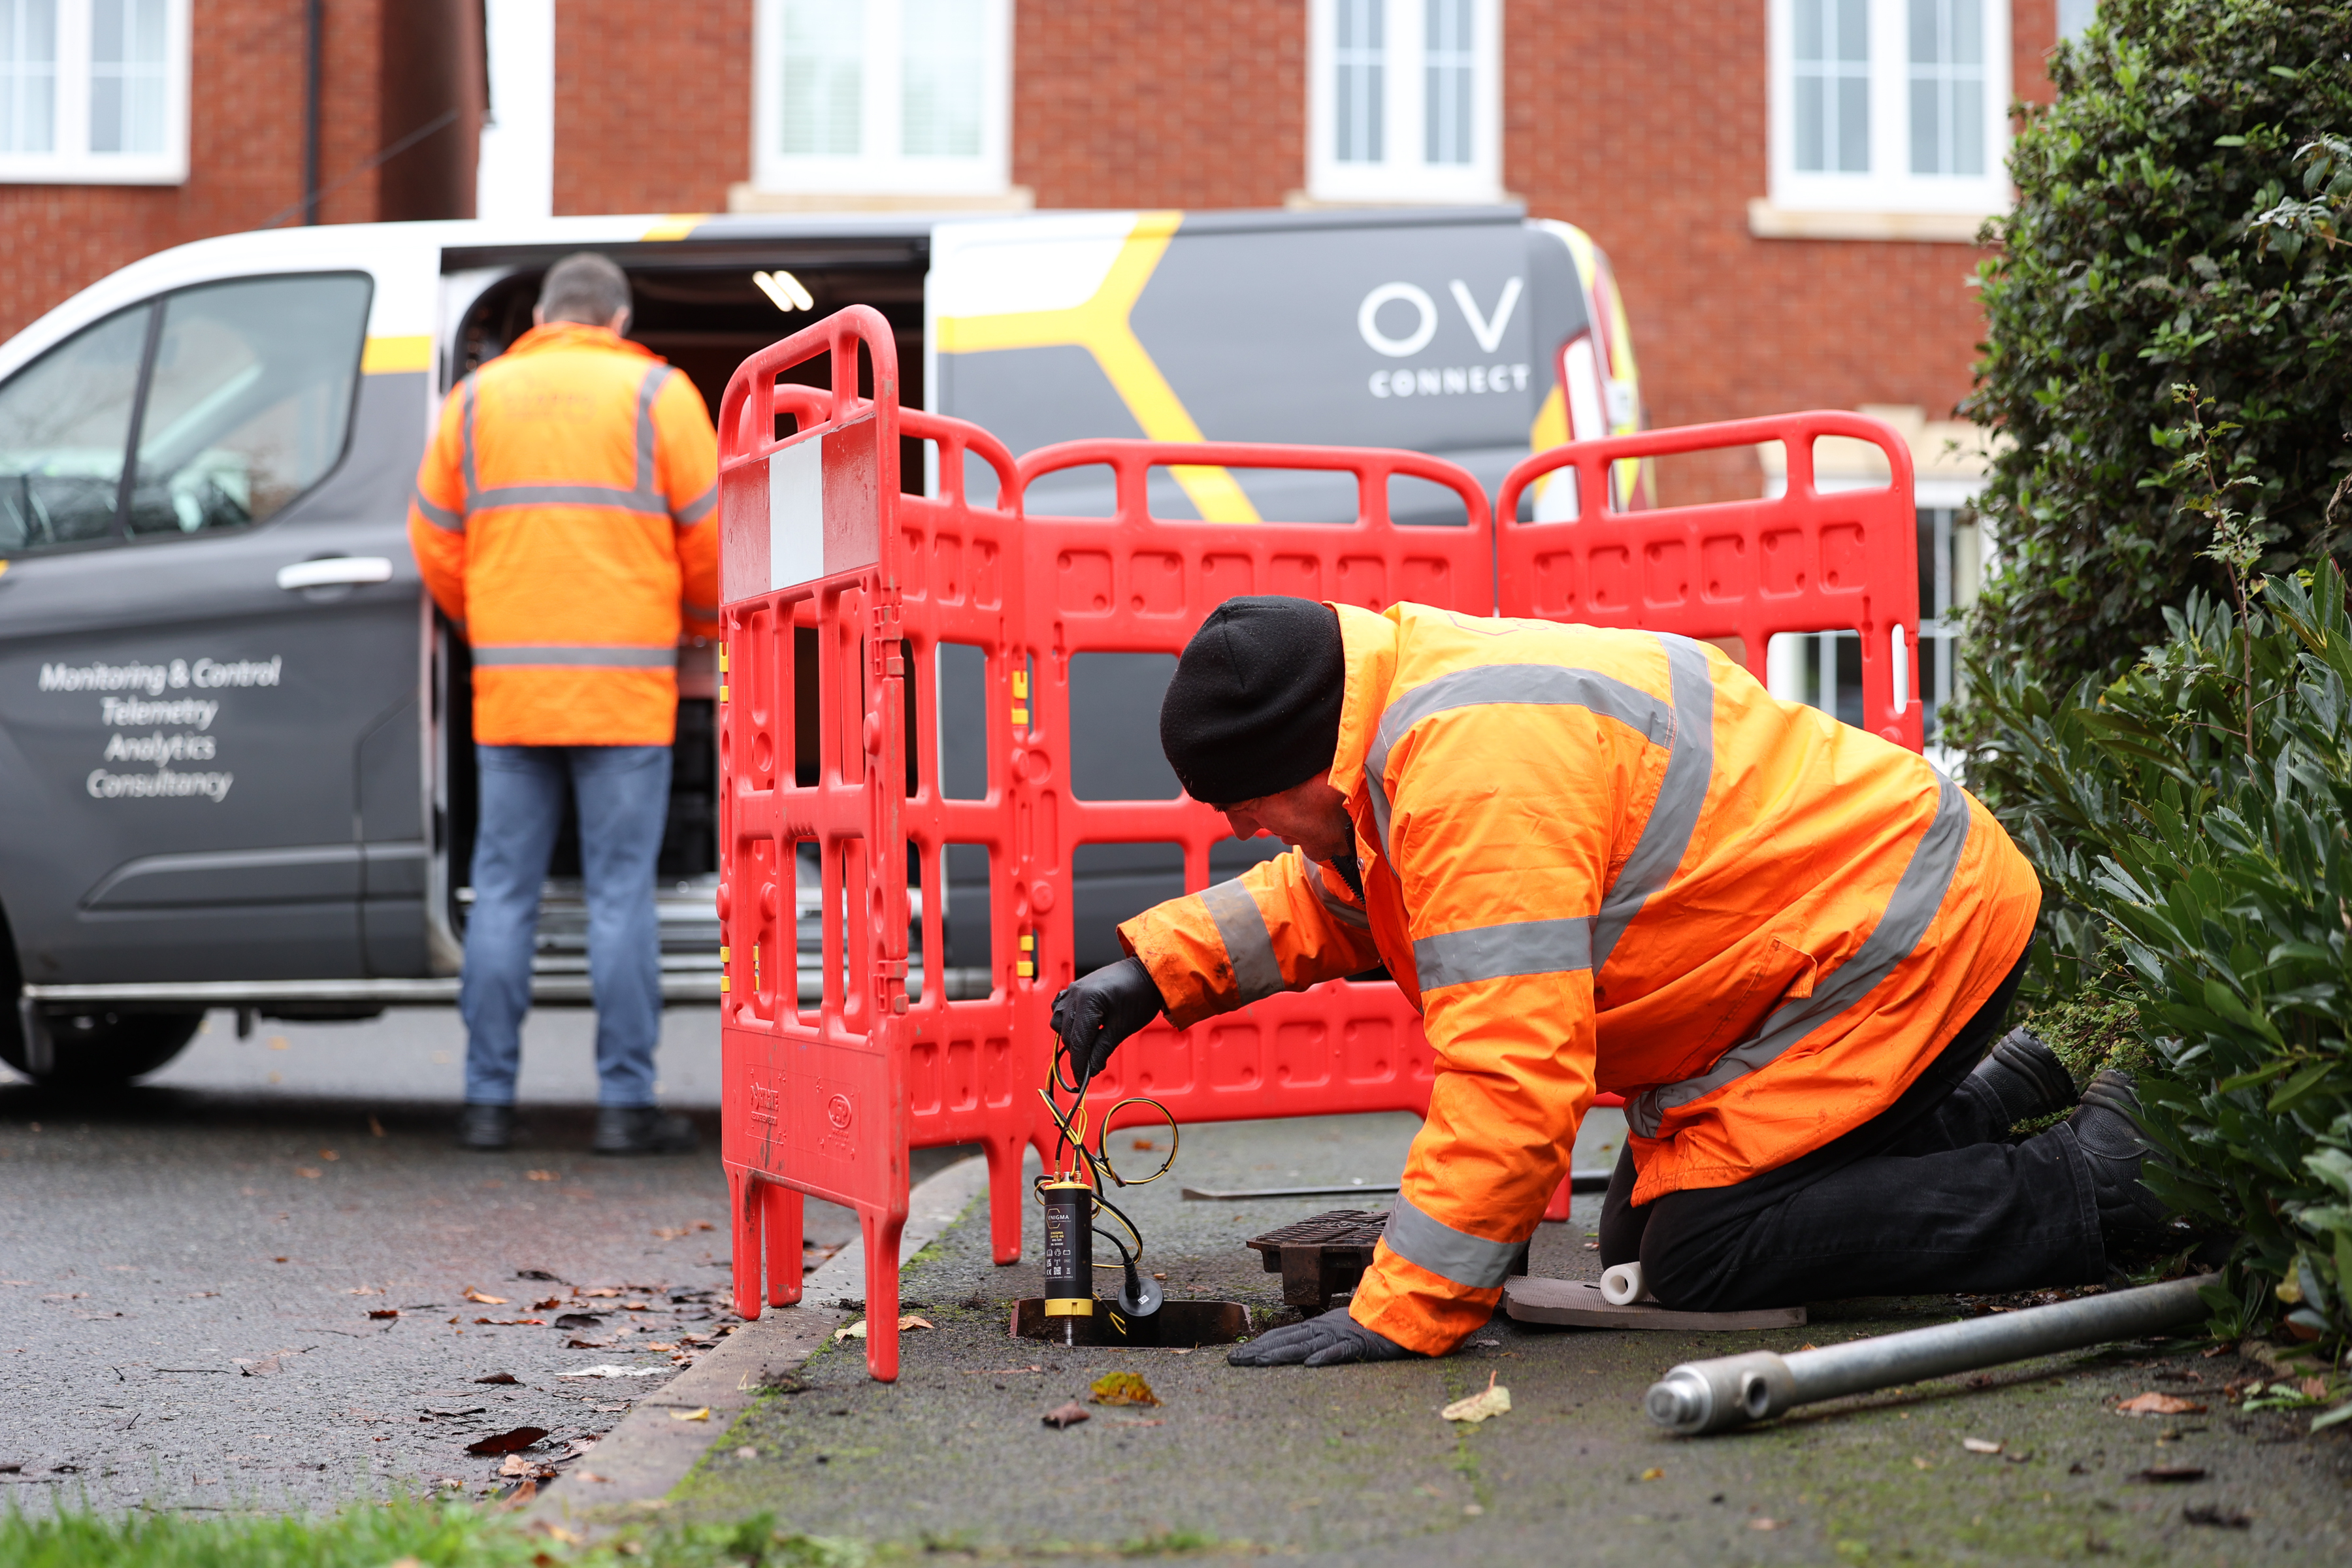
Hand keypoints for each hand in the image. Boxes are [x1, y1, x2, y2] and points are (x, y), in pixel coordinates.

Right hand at [1050, 957, 1163, 1077]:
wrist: (1147, 974)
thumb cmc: (1140, 995)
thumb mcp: (1122, 1027)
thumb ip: (1102, 1049)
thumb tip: (1090, 1069)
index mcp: (1087, 1001)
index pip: (1078, 1041)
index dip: (1079, 1064)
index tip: (1081, 1080)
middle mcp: (1075, 993)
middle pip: (1067, 1034)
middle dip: (1078, 1053)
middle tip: (1093, 1065)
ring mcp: (1073, 990)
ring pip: (1059, 1022)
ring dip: (1071, 1037)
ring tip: (1090, 1044)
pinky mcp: (1075, 989)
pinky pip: (1061, 1009)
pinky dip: (1067, 1021)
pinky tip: (1080, 1027)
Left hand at [1227, 1305, 1416, 1366]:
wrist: (1405, 1314)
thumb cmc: (1376, 1324)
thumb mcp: (1346, 1327)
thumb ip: (1328, 1335)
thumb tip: (1308, 1349)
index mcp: (1320, 1325)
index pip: (1285, 1335)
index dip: (1261, 1344)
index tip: (1239, 1355)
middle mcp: (1325, 1328)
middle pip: (1286, 1340)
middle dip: (1258, 1351)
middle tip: (1233, 1362)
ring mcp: (1342, 1335)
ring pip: (1306, 1345)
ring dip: (1281, 1354)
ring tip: (1257, 1363)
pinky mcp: (1361, 1344)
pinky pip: (1342, 1351)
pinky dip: (1326, 1357)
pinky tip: (1309, 1365)